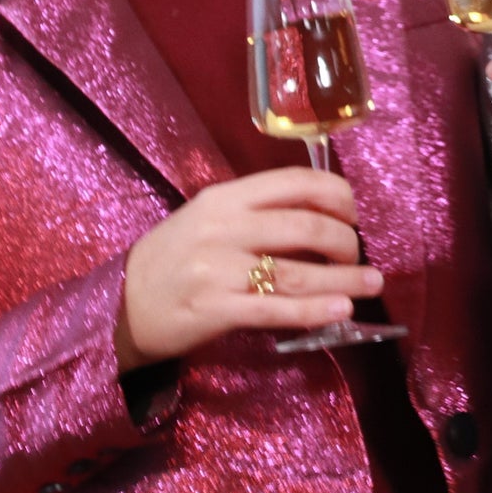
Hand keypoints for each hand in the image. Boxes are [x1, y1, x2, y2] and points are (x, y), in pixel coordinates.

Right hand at [117, 167, 383, 368]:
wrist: (119, 305)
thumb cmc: (171, 259)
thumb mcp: (207, 220)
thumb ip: (255, 214)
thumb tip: (321, 219)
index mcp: (224, 198)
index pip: (294, 182)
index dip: (336, 195)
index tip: (354, 213)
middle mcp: (223, 227)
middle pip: (305, 226)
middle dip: (345, 242)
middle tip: (358, 256)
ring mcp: (218, 269)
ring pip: (297, 272)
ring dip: (344, 279)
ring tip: (372, 284)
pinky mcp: (216, 309)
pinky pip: (277, 308)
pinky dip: (315, 310)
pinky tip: (341, 310)